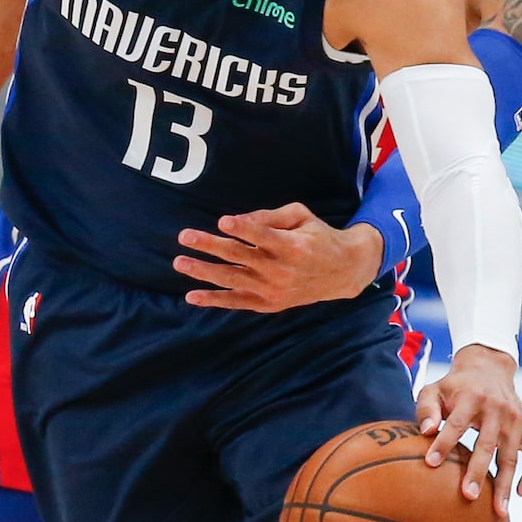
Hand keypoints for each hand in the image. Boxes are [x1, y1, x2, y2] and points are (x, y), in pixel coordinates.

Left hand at [173, 204, 384, 311]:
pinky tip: (192, 296)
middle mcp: (281, 271)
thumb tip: (238, 220)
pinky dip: (214, 300)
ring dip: (203, 272)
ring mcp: (273, 290)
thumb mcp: (301, 217)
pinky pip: (237, 303)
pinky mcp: (268, 304)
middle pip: (240, 257)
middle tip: (185, 236)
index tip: (223, 220)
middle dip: (210, 245)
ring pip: (232, 280)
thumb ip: (270, 217)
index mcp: (293, 246)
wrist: (341, 273)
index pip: (263, 236)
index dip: (244, 228)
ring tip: (179, 262)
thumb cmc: (318, 237)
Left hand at [415, 344, 521, 515]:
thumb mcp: (434, 390)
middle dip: (477, 471)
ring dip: (505, 484)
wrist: (489, 369)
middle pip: (486, 445)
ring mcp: (516, 420)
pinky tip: (520, 493)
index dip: (444, 443)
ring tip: (498, 511)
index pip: (456, 424)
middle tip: (467, 496)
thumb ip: (426, 409)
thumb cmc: (454, 388)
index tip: (430, 464)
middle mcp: (497, 410)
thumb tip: (425, 431)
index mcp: (471, 399)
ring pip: (511, 456)